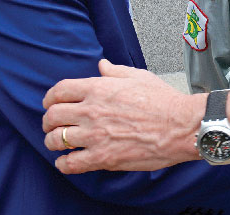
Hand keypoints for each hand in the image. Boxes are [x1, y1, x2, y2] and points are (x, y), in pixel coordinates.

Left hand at [42, 59, 202, 172]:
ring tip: (56, 144)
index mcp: (99, 88)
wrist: (181, 125)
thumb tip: (102, 65)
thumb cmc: (164, 101)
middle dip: (48, 121)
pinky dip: (63, 164)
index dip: (50, 98)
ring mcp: (95, 135)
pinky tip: (66, 162)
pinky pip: (70, 163)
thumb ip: (115, 71)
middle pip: (53, 116)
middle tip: (51, 125)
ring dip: (52, 142)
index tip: (49, 104)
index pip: (60, 90)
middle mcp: (92, 110)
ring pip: (56, 140)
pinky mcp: (103, 157)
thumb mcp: (138, 76)